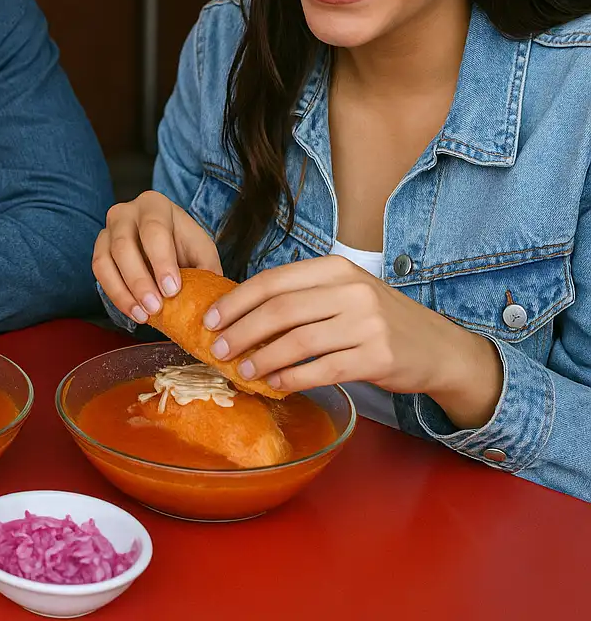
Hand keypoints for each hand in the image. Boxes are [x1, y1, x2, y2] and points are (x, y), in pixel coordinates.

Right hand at [92, 192, 221, 323]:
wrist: (164, 241)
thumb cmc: (183, 244)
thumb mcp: (201, 250)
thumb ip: (206, 269)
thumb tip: (210, 300)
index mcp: (155, 205)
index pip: (154, 230)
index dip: (161, 261)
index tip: (172, 290)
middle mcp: (126, 212)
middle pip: (124, 245)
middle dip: (139, 280)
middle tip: (156, 307)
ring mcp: (108, 230)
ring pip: (105, 260)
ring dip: (122, 292)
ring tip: (143, 315)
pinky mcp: (99, 249)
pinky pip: (99, 273)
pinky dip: (115, 295)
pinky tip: (133, 312)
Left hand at [205, 255, 503, 429]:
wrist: (440, 348)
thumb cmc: (380, 320)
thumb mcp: (345, 293)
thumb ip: (304, 296)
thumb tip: (243, 312)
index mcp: (336, 268)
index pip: (274, 280)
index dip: (237, 300)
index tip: (211, 318)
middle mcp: (351, 290)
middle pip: (280, 309)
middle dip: (241, 330)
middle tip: (217, 349)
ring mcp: (366, 323)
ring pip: (298, 341)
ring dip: (263, 357)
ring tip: (242, 370)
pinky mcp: (377, 357)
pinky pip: (323, 369)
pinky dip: (293, 378)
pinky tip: (276, 384)